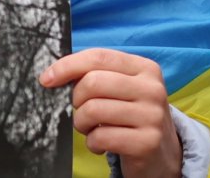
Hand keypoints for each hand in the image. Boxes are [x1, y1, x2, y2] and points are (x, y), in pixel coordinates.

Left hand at [40, 48, 180, 177]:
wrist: (162, 153)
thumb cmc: (130, 115)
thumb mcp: (121, 88)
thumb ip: (95, 74)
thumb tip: (52, 75)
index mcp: (144, 68)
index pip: (98, 57)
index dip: (67, 66)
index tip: (47, 79)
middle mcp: (152, 89)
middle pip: (93, 83)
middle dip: (77, 100)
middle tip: (82, 111)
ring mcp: (152, 116)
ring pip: (93, 110)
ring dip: (82, 123)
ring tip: (91, 129)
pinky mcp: (147, 142)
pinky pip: (101, 137)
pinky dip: (92, 143)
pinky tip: (101, 144)